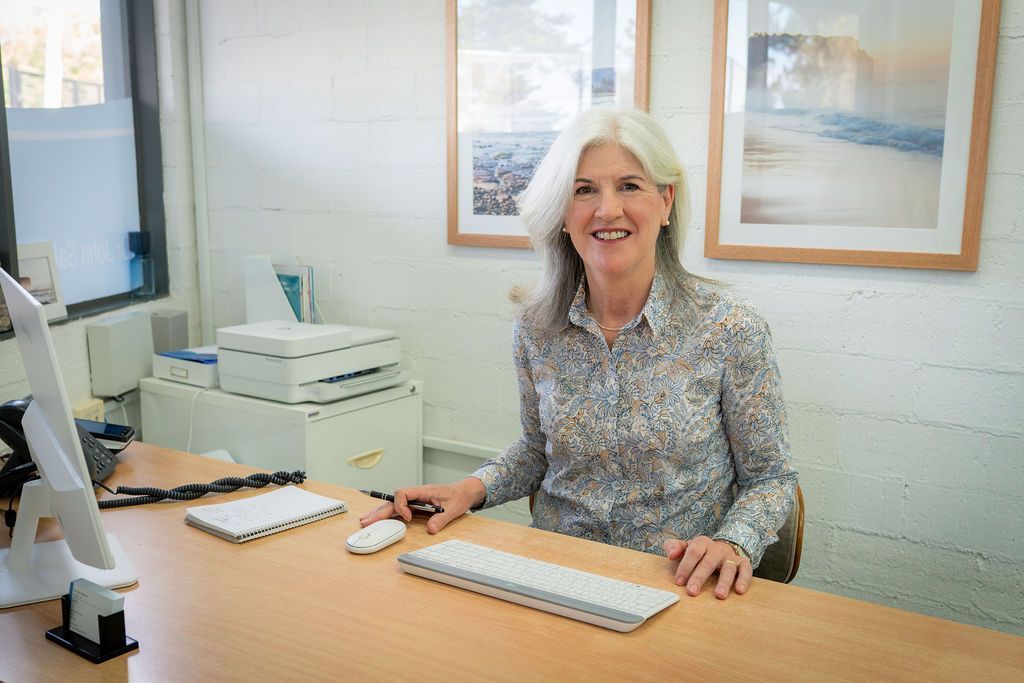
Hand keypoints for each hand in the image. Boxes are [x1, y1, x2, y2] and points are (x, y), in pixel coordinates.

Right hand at [358, 477, 485, 534]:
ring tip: (365, 520)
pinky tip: (378, 519)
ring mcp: (415, 499)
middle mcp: (416, 494)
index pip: (403, 493)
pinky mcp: (416, 505)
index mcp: (424, 491)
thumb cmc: (459, 496)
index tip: (408, 518)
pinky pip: (398, 508)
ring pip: (393, 504)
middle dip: (380, 511)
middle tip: (366, 521)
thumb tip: (431, 529)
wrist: (465, 491)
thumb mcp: (453, 509)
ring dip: (380, 512)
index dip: (401, 506)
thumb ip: (441, 519)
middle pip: (393, 500)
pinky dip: (388, 514)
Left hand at [663, 535, 751, 599]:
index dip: (685, 566)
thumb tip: (670, 555)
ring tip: (719, 595)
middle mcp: (717, 549)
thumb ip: (673, 547)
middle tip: (692, 591)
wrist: (722, 547)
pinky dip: (744, 580)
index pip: (693, 552)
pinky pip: (746, 570)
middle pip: (708, 562)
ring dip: (724, 582)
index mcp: (702, 543)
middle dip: (699, 577)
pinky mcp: (743, 563)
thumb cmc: (700, 552)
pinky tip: (739, 590)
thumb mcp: (686, 547)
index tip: (679, 582)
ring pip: (728, 568)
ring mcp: (730, 556)